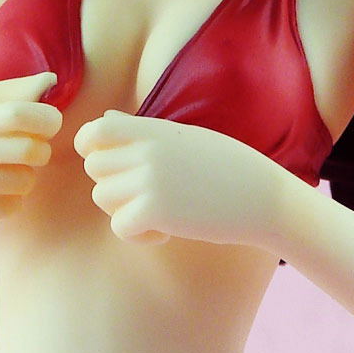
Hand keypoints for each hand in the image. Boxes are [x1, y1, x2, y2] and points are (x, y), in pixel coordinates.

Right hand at [0, 72, 62, 220]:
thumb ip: (13, 90)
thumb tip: (52, 80)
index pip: (22, 115)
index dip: (47, 118)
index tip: (47, 122)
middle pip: (32, 150)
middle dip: (42, 148)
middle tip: (31, 145)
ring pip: (26, 181)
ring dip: (27, 175)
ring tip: (12, 166)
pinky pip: (12, 207)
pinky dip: (14, 198)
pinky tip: (1, 187)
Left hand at [74, 111, 286, 248]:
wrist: (262, 196)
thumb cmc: (228, 165)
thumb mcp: (184, 137)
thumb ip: (143, 129)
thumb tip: (106, 118)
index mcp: (154, 129)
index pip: (96, 129)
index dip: (90, 146)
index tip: (112, 161)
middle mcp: (147, 151)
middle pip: (93, 166)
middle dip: (111, 182)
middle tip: (142, 192)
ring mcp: (150, 180)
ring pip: (102, 197)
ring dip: (125, 209)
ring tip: (159, 211)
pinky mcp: (157, 211)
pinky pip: (120, 226)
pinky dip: (139, 235)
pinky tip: (167, 230)